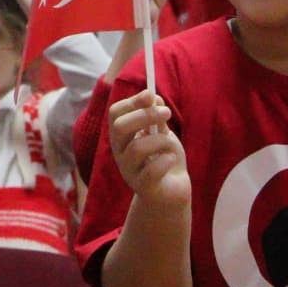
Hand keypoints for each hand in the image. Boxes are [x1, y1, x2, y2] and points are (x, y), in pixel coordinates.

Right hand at [108, 90, 189, 209]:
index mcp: (121, 136)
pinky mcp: (142, 187)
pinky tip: (171, 160)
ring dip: (160, 140)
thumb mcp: (162, 134)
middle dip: (145, 115)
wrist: (173, 191)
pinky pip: (151, 170)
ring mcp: (128, 170)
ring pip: (137, 148)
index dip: (131, 101)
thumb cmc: (164, 159)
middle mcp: (119, 152)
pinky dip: (166, 160)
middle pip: (120, 127)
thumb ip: (157, 118)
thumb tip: (153, 98)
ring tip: (170, 144)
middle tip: (167, 112)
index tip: (150, 95)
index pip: (115, 113)